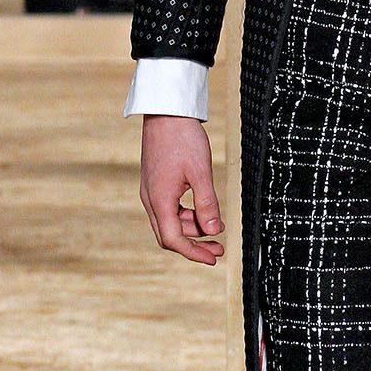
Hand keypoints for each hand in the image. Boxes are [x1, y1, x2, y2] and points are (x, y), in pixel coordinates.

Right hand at [139, 115, 223, 263]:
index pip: (173, 239)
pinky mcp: (156, 183)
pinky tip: (203, 211)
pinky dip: (186, 214)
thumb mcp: (200, 172)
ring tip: (216, 227)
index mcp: (159, 199)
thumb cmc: (182, 138)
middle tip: (218, 248)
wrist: (166, 112)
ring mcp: (151, 191)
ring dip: (192, 228)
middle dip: (194, 244)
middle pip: (169, 234)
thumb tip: (213, 231)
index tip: (213, 258)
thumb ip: (207, 203)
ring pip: (170, 222)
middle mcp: (151, 199)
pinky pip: (169, 208)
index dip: (193, 253)